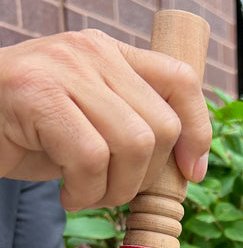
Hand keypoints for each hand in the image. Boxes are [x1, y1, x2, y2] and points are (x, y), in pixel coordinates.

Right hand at [0, 30, 210, 210]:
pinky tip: (69, 194)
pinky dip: (86, 192)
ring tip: (87, 193)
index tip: (192, 172)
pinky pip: (91, 159)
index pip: (181, 80)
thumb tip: (190, 167)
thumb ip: (138, 128)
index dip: (199, 131)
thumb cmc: (39, 132)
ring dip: (115, 190)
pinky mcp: (37, 95)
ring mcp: (65, 69)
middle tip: (112, 190)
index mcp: (115, 56)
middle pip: (162, 127)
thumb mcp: (98, 123)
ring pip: (133, 144)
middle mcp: (94, 54)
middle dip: (145, 178)